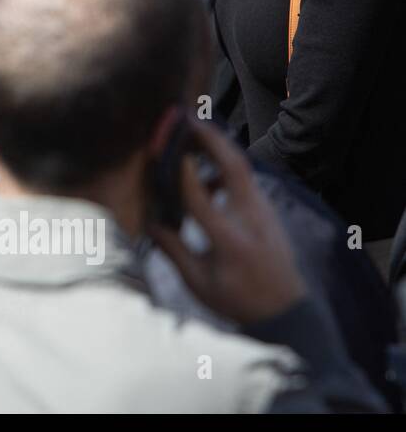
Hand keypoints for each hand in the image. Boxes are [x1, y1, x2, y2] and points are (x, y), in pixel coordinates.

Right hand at [151, 120, 305, 325]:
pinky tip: (206, 173)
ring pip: (242, 168)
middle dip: (212, 139)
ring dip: (218, 148)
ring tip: (191, 136)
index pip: (204, 200)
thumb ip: (172, 249)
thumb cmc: (237, 300)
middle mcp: (252, 220)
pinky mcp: (267, 211)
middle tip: (187, 119)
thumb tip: (146, 222)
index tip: (169, 150)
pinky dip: (224, 167)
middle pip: (235, 167)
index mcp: (231, 241)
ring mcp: (264, 212)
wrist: (286, 312)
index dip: (185, 174)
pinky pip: (245, 180)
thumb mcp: (198, 282)